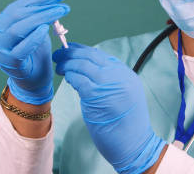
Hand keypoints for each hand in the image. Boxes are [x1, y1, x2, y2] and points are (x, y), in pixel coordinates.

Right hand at [0, 0, 68, 104]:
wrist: (33, 81)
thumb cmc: (34, 52)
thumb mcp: (39, 27)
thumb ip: (41, 7)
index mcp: (2, 22)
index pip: (20, 4)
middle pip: (19, 14)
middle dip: (43, 5)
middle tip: (63, 1)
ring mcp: (1, 49)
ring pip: (19, 28)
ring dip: (42, 17)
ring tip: (60, 11)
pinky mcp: (10, 63)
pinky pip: (21, 49)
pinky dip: (33, 38)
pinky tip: (46, 29)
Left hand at [53, 43, 165, 173]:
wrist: (135, 145)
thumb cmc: (126, 125)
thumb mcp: (124, 95)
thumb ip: (109, 81)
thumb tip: (85, 70)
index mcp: (126, 74)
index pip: (101, 55)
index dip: (82, 50)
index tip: (71, 49)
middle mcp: (119, 75)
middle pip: (91, 55)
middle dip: (72, 53)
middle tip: (59, 55)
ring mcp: (109, 84)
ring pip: (83, 65)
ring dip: (68, 64)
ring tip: (59, 66)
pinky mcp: (97, 95)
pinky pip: (79, 79)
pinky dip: (71, 76)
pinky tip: (67, 78)